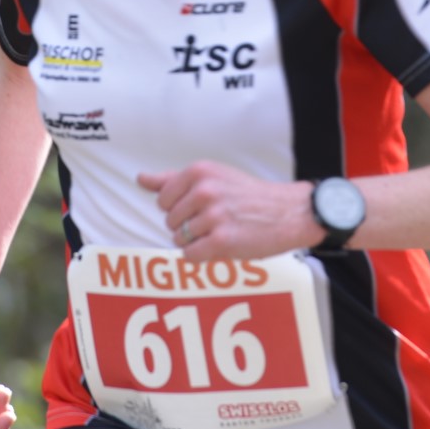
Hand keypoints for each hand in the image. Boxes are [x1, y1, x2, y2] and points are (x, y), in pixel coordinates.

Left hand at [137, 160, 316, 259]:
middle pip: (170, 221)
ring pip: (180, 239)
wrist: (289, 211)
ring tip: (221, 231)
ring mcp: (213, 215)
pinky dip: (202, 256)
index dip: (179, 209)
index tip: (201, 207)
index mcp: (199, 171)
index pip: (163, 200)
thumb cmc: (248, 195)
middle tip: (216, 220)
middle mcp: (204, 190)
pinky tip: (220, 245)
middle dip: (188, 226)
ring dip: (198, 241)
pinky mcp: (222, 240)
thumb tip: (140, 179)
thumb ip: (173, 180)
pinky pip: (190, 256)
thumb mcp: (212, 177)